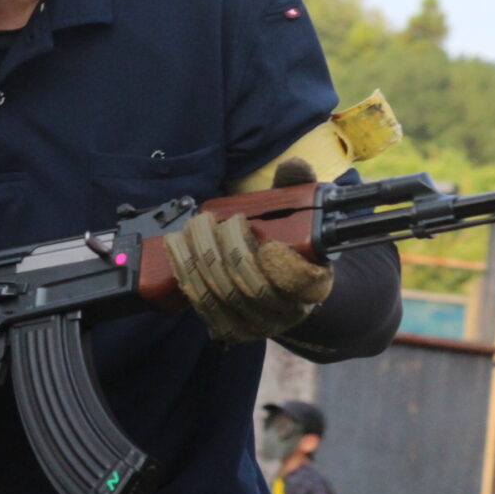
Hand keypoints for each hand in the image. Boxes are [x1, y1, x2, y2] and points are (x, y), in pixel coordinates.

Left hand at [164, 159, 333, 343]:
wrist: (277, 283)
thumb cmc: (285, 241)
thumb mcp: (298, 213)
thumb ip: (296, 188)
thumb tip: (294, 164)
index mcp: (314, 283)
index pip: (301, 282)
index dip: (282, 265)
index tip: (266, 241)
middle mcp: (289, 311)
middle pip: (252, 288)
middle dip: (226, 249)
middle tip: (211, 221)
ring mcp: (259, 325)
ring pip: (224, 298)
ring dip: (200, 259)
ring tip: (191, 230)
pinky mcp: (232, 329)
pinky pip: (204, 309)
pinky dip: (187, 277)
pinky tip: (180, 252)